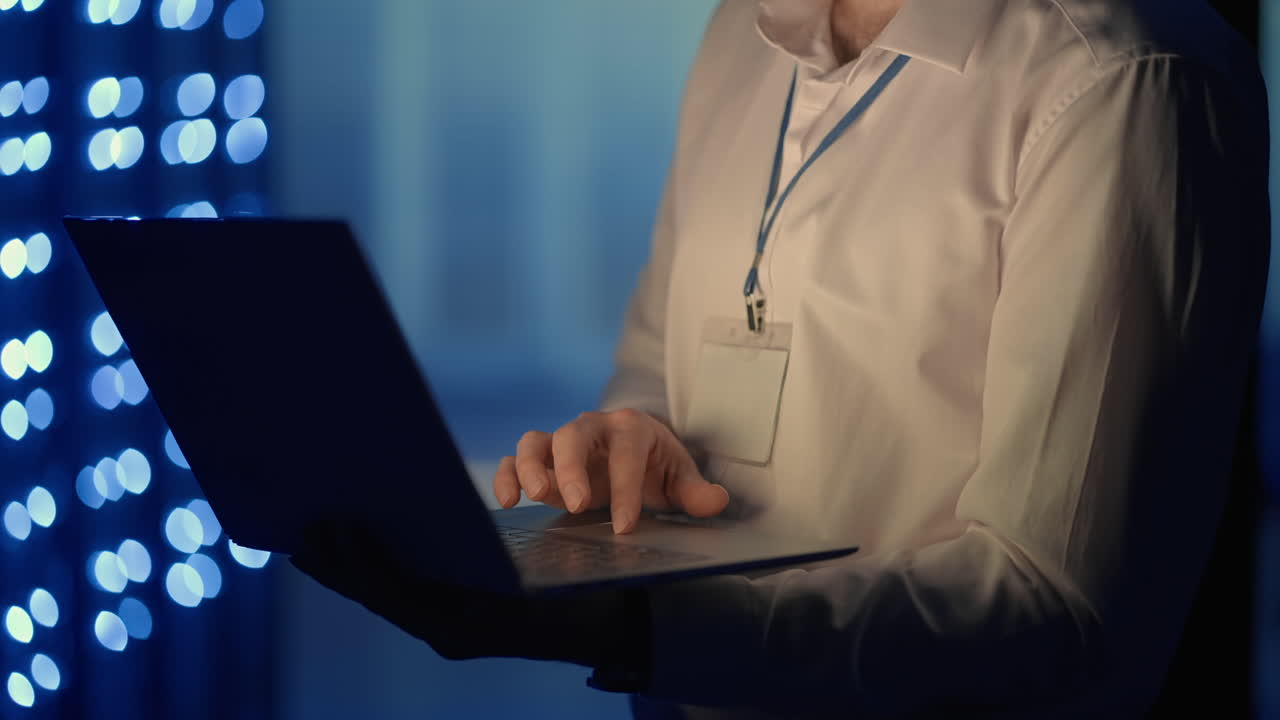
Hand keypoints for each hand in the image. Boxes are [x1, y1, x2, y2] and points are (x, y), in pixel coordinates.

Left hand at [290, 518, 624, 665]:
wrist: (606, 627)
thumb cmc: (577, 595)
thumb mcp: (533, 576)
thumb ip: (485, 566)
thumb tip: (435, 542)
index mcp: (463, 624)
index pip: (394, 594)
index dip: (357, 563)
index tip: (329, 528)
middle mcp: (450, 632)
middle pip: (380, 598)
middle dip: (340, 568)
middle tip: (302, 534)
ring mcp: (450, 630)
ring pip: (388, 600)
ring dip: (351, 573)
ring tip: (317, 543)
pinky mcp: (453, 622)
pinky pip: (405, 598)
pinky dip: (378, 576)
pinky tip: (361, 555)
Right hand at [493, 409, 729, 533]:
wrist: (633, 447)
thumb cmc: (656, 462)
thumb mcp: (680, 475)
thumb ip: (696, 491)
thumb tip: (717, 501)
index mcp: (632, 428)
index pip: (626, 455)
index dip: (626, 491)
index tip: (626, 526)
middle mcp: (592, 427)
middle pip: (573, 435)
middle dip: (572, 469)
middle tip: (578, 504)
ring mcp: (562, 441)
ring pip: (536, 441)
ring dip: (532, 467)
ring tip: (537, 496)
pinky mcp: (542, 458)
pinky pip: (514, 458)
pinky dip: (507, 475)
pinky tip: (508, 500)